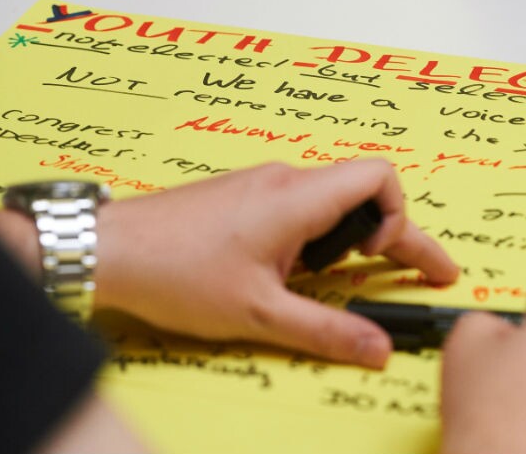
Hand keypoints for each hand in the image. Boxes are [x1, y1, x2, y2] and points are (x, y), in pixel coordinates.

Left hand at [89, 159, 457, 368]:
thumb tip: (377, 348)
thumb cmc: (175, 272)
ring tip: (341, 275)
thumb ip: (326, 330)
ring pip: (332, 198)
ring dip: (351, 235)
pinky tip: (298, 267)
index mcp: (297, 199)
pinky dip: (320, 233)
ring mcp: (263, 185)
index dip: (400, 217)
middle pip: (363, 191)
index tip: (388, 259)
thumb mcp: (259, 312)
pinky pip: (302, 204)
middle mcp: (285, 181)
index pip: (379, 178)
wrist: (109, 249)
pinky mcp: (246, 195)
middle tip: (415, 271)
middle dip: (394, 234)